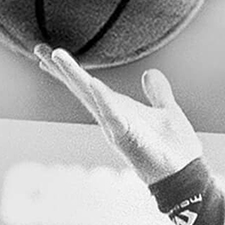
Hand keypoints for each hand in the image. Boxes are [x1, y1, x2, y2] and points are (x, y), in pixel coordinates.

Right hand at [36, 46, 201, 183]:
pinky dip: (104, 100)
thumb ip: (157, 93)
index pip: (90, 86)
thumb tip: (151, 73)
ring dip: (75, 77)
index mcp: (119, 109)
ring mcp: (117, 127)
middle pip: (82, 89)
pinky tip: (94, 83)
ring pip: (91, 98)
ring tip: (57, 57)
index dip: (71, 71)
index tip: (51, 54)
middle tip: (40, 50)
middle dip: (62, 70)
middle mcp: (112, 117)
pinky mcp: (128, 136)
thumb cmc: (174, 148)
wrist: (185, 174)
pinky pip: (113, 115)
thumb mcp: (166, 112)